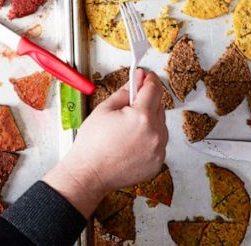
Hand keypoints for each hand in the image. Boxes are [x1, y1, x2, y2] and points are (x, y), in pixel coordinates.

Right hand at [42, 68, 167, 216]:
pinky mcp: (158, 162)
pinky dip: (150, 138)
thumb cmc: (92, 144)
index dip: (149, 79)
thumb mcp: (105, 109)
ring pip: (161, 125)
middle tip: (128, 105)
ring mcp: (159, 150)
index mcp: (142, 117)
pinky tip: (132, 141)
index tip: (145, 76)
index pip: (154, 89)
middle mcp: (155, 134)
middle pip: (159, 106)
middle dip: (146, 101)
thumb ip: (125, 91)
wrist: (89, 174)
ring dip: (149, 120)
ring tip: (127, 128)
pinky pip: (159, 142)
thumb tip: (137, 78)